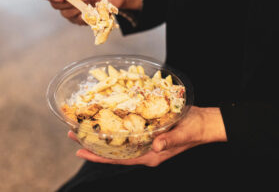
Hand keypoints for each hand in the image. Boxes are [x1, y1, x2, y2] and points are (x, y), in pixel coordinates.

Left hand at [70, 106, 226, 166]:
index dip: (100, 157)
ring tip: (86, 126)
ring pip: (121, 140)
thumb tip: (154, 147)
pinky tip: (110, 119)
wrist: (204, 122)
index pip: (120, 159)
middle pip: (116, 150)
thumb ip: (169, 141)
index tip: (80, 152)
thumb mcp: (183, 134)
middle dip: (94, 144)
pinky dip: (118, 126)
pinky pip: (130, 131)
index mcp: (151, 156)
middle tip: (74, 134)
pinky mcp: (150, 130)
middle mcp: (146, 150)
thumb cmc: (195, 128)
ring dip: (104, 134)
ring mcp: (147, 140)